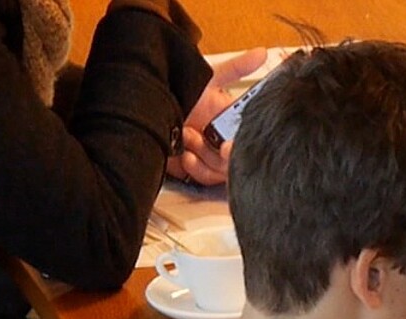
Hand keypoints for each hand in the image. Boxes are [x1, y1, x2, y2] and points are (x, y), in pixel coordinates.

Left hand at [166, 48, 269, 185]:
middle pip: (239, 157)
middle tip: (210, 140)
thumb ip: (238, 67)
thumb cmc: (176, 92)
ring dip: (206, 155)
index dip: (244, 142)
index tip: (231, 140)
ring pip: (223, 169)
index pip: (249, 136)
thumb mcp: (209, 78)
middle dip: (222, 152)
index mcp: (232, 121)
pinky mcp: (195, 169)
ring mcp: (210, 155)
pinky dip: (197, 168)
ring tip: (189, 137)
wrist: (143, 110)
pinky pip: (206, 178)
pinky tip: (186, 156)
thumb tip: (262, 53)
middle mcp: (223, 139)